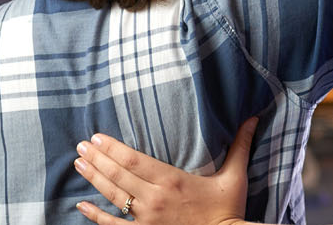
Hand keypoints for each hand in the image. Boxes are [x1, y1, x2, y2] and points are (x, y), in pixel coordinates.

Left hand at [73, 118, 258, 224]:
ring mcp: (147, 219)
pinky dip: (95, 215)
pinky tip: (81, 205)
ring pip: (112, 196)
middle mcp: (154, 198)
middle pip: (117, 174)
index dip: (111, 148)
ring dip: (93, 178)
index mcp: (171, 180)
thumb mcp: (235, 176)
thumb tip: (253, 118)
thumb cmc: (230, 210)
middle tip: (80, 146)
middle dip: (96, 158)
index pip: (132, 159)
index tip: (96, 137)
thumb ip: (240, 145)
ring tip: (79, 164)